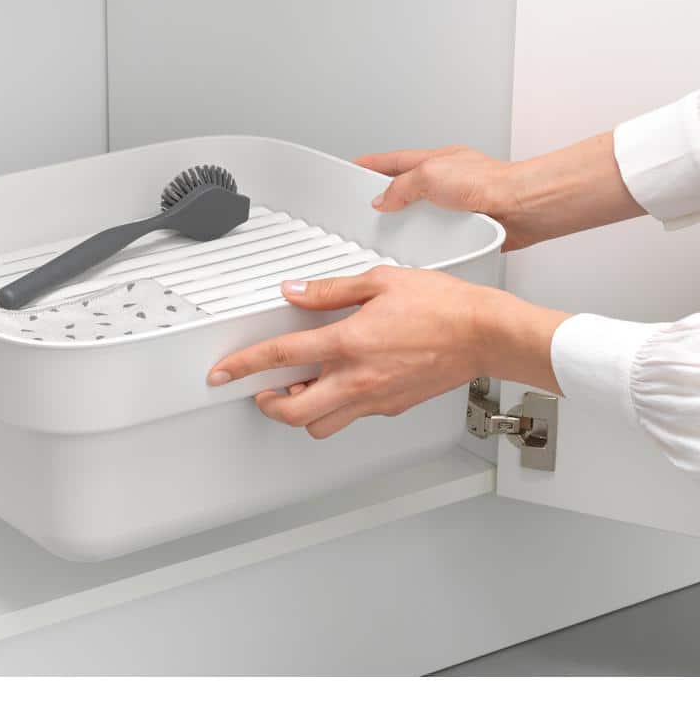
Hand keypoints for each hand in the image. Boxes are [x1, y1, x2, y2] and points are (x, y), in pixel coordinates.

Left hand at [206, 267, 567, 439]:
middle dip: (267, 405)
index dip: (242, 366)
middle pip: (292, 413)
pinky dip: (336, 408)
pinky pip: (352, 418)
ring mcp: (374, 399)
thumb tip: (294, 292)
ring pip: (320, 426)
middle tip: (263, 391)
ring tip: (300, 391)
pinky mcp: (391, 408)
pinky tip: (341, 386)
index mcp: (347, 344)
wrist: (485, 334)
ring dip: (301, 413)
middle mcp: (356, 379)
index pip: (279, 357)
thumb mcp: (378, 282)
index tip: (223, 373)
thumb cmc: (442, 306)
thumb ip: (328, 291)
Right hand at [356, 133, 644, 250]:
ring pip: (421, 213)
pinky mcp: (465, 227)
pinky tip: (422, 247)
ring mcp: (456, 204)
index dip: (372, 164)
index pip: (394, 160)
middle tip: (369, 206)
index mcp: (437, 160)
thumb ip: (401, 187)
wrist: (521, 209)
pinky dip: (427, 241)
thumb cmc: (490, 184)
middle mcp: (447, 180)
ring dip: (409, 222)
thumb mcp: (431, 176)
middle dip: (388, 196)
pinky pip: (436, 235)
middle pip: (406, 187)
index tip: (355, 167)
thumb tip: (383, 200)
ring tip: (395, 231)